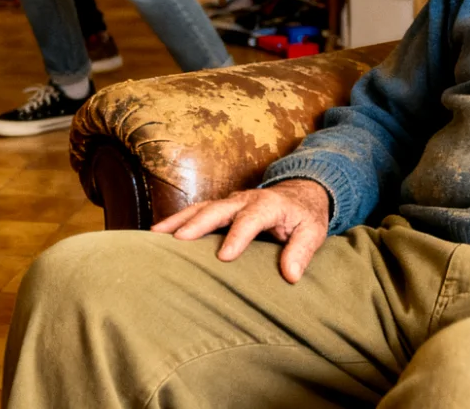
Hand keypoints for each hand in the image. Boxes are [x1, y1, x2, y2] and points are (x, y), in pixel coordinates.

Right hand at [152, 179, 331, 282]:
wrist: (300, 193)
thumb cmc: (305, 216)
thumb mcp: (313, 232)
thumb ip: (302, 251)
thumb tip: (290, 276)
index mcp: (269, 205)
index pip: (251, 219)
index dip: (237, 236)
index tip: (224, 256)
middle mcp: (244, 200)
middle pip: (218, 209)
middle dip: (198, 223)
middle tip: (179, 240)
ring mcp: (230, 202)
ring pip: (201, 207)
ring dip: (179, 220)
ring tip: (156, 234)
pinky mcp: (220, 207)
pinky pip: (196, 211)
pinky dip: (177, 220)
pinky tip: (158, 234)